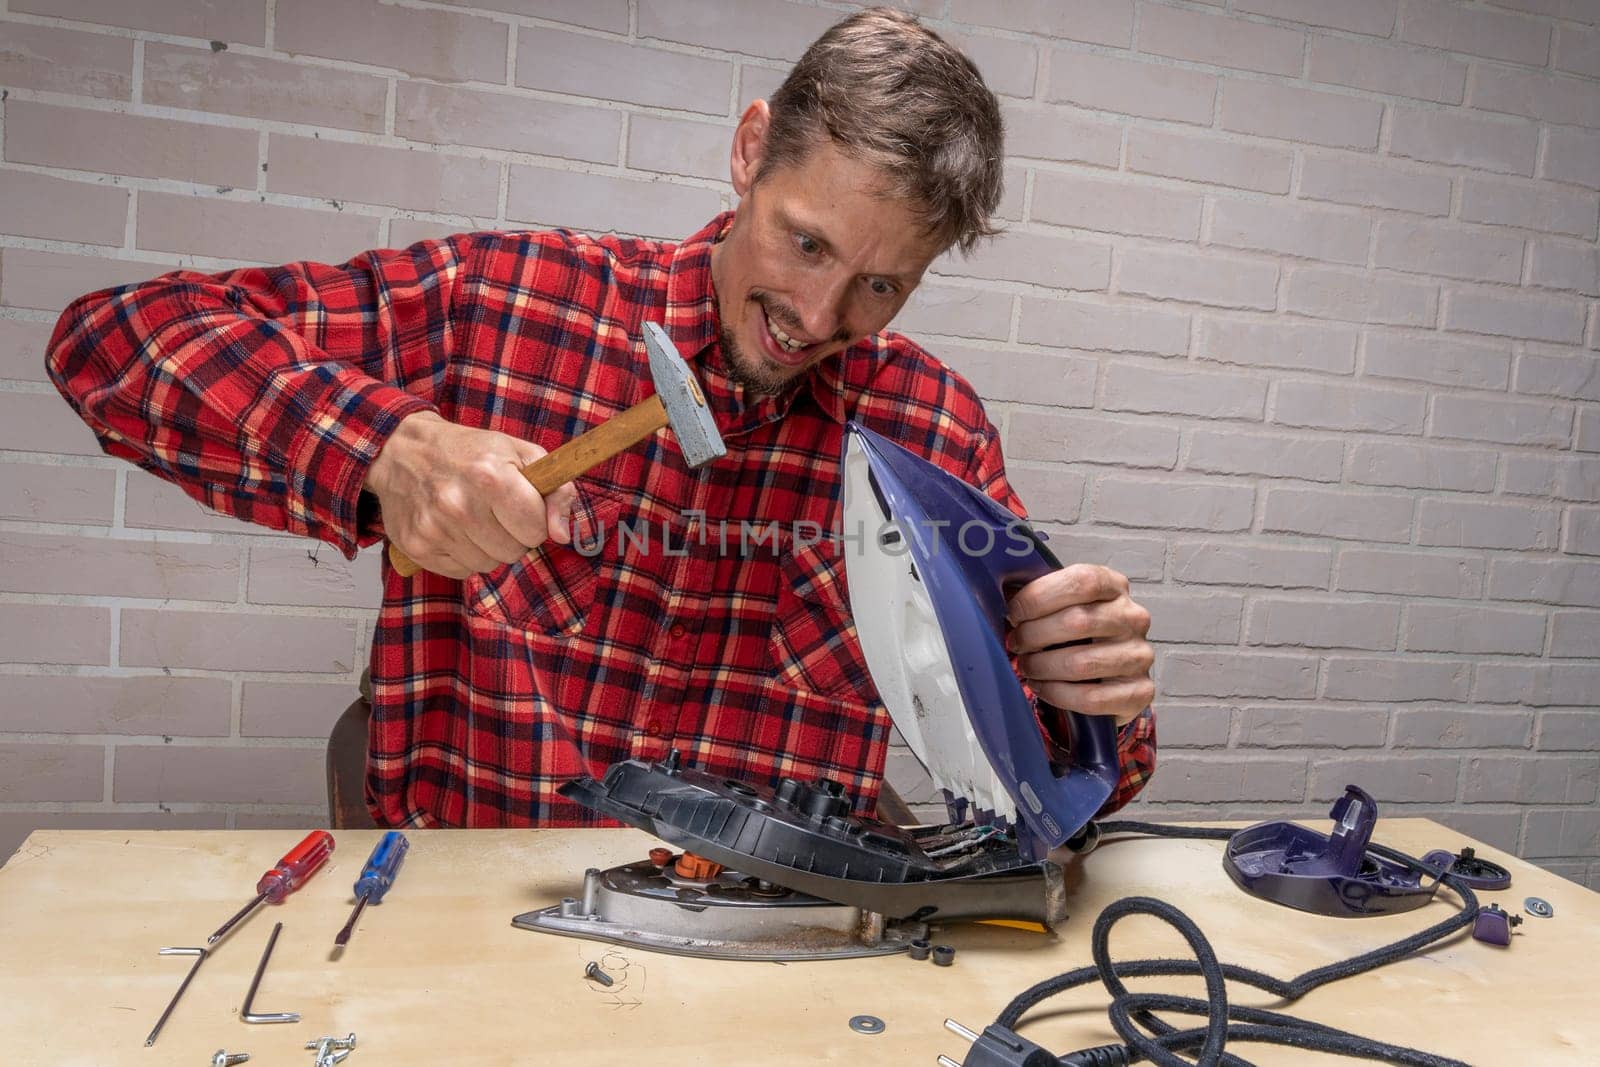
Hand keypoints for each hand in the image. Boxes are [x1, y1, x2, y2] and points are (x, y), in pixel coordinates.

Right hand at [364, 412, 576, 578]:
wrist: (401, 451)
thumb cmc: (468, 451)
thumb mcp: (520, 453)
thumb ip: (556, 490)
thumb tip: (562, 535)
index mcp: (490, 476)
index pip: (536, 530)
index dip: (534, 520)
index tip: (521, 505)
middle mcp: (459, 505)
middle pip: (514, 552)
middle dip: (512, 535)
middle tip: (494, 510)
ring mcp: (434, 529)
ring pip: (488, 565)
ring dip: (487, 546)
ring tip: (472, 517)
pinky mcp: (417, 547)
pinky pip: (462, 571)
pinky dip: (462, 554)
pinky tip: (452, 528)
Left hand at [1007, 564, 1153, 726]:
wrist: (1111, 674)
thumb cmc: (1079, 634)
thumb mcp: (1063, 605)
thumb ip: (1039, 596)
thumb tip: (997, 594)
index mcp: (1114, 586)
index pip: (1082, 581)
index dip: (1040, 596)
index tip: (1014, 612)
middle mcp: (1133, 618)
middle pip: (1078, 621)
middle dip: (1034, 635)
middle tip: (1016, 644)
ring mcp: (1140, 655)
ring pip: (1081, 663)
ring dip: (1042, 667)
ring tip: (1027, 667)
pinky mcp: (1140, 691)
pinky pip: (1091, 697)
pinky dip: (1058, 694)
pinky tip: (1044, 688)